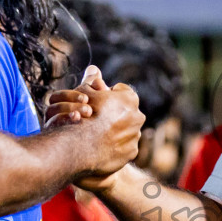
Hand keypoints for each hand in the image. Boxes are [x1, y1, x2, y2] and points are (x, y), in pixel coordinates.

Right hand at [44, 68, 144, 186]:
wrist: (84, 144)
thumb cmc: (84, 114)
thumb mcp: (85, 92)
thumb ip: (91, 81)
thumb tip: (93, 68)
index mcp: (129, 98)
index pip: (120, 91)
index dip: (107, 95)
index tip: (97, 100)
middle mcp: (137, 116)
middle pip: (124, 112)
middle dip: (113, 113)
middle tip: (96, 118)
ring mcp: (135, 135)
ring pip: (125, 130)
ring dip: (115, 130)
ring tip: (98, 134)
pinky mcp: (131, 152)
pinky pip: (124, 147)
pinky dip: (115, 146)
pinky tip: (102, 146)